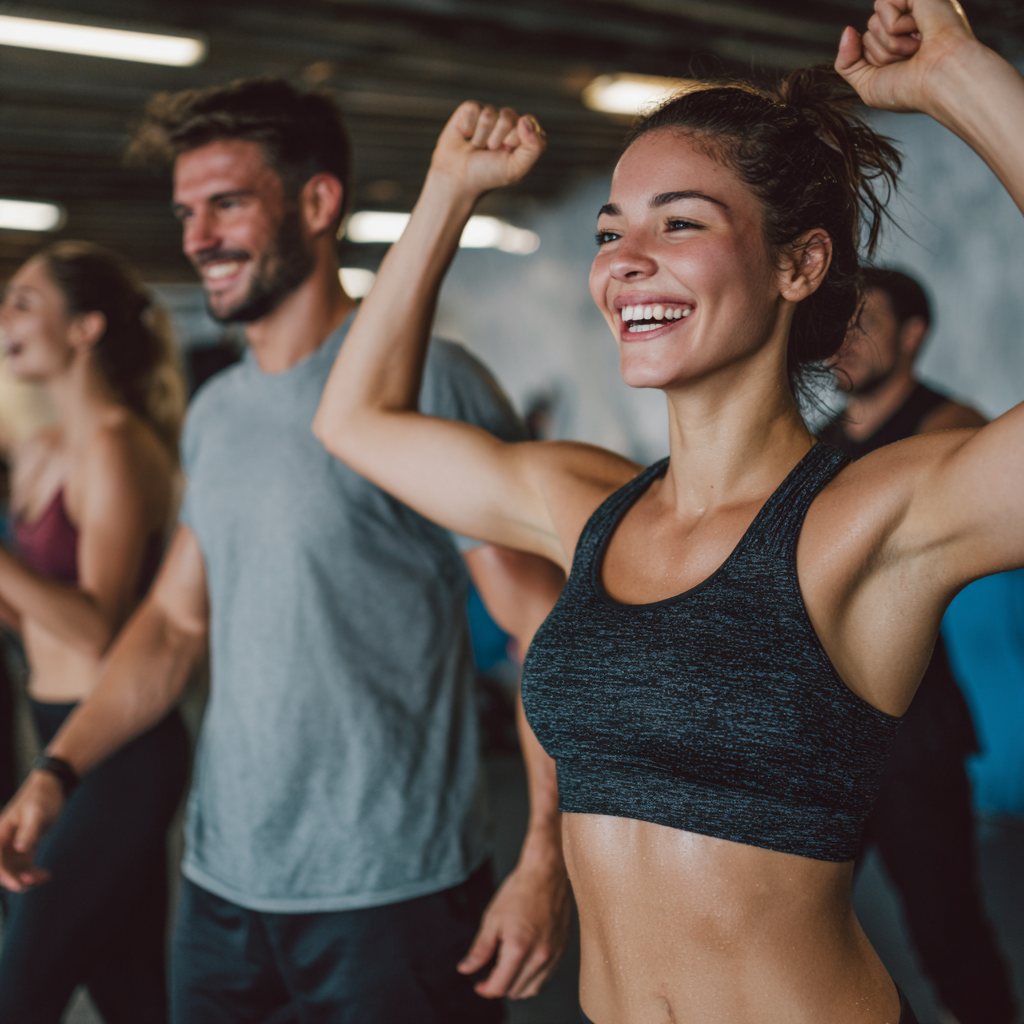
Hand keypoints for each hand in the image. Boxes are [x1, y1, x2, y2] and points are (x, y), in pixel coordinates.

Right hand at [0, 771, 63, 890]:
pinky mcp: (25, 849)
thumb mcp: (37, 813)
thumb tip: (19, 849)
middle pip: (2, 870)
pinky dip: (33, 874)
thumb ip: (28, 831)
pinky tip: (47, 875)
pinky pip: (25, 867)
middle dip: (16, 879)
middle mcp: (3, 843)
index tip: (17, 883)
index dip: (3, 874)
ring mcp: (13, 847)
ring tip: (44, 876)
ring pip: (14, 872)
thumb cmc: (42, 797)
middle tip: (34, 880)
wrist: (52, 788)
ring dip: (26, 879)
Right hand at [429, 102, 545, 199]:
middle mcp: (508, 121)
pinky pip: (473, 109)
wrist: (457, 179)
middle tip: (490, 151)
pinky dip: (468, 127)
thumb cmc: (488, 175)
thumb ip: (534, 147)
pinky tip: (466, 136)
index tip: (507, 153)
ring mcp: (489, 114)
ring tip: (478, 147)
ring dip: (481, 136)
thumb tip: (525, 119)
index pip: (528, 123)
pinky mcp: (470, 110)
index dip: (516, 140)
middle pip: (508, 116)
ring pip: (489, 113)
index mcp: (524, 134)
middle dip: (497, 139)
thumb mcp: (517, 169)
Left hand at [458, 855, 570, 999]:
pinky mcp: (563, 949)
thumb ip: (480, 949)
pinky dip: (533, 977)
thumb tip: (466, 969)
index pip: (500, 987)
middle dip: (500, 986)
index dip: (485, 989)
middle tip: (490, 971)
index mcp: (519, 949)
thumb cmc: (520, 891)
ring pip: (533, 989)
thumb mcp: (492, 919)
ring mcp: (554, 954)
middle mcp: (539, 957)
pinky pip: (547, 976)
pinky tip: (524, 961)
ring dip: (517, 985)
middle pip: (516, 991)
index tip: (478, 984)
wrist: (547, 873)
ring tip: (507, 967)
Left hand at [836, 0, 977, 113]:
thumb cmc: (911, 89)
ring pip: (873, 21)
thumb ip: (847, 63)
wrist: (941, 80)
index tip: (900, 70)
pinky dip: (896, 25)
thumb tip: (848, 30)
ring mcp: (914, 9)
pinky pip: (883, 5)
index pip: (864, 46)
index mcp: (898, 44)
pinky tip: (921, 31)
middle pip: (867, 34)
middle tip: (910, 58)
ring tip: (917, 47)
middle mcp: (907, 26)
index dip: (875, 62)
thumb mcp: (868, 85)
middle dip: (882, 53)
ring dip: (891, 42)